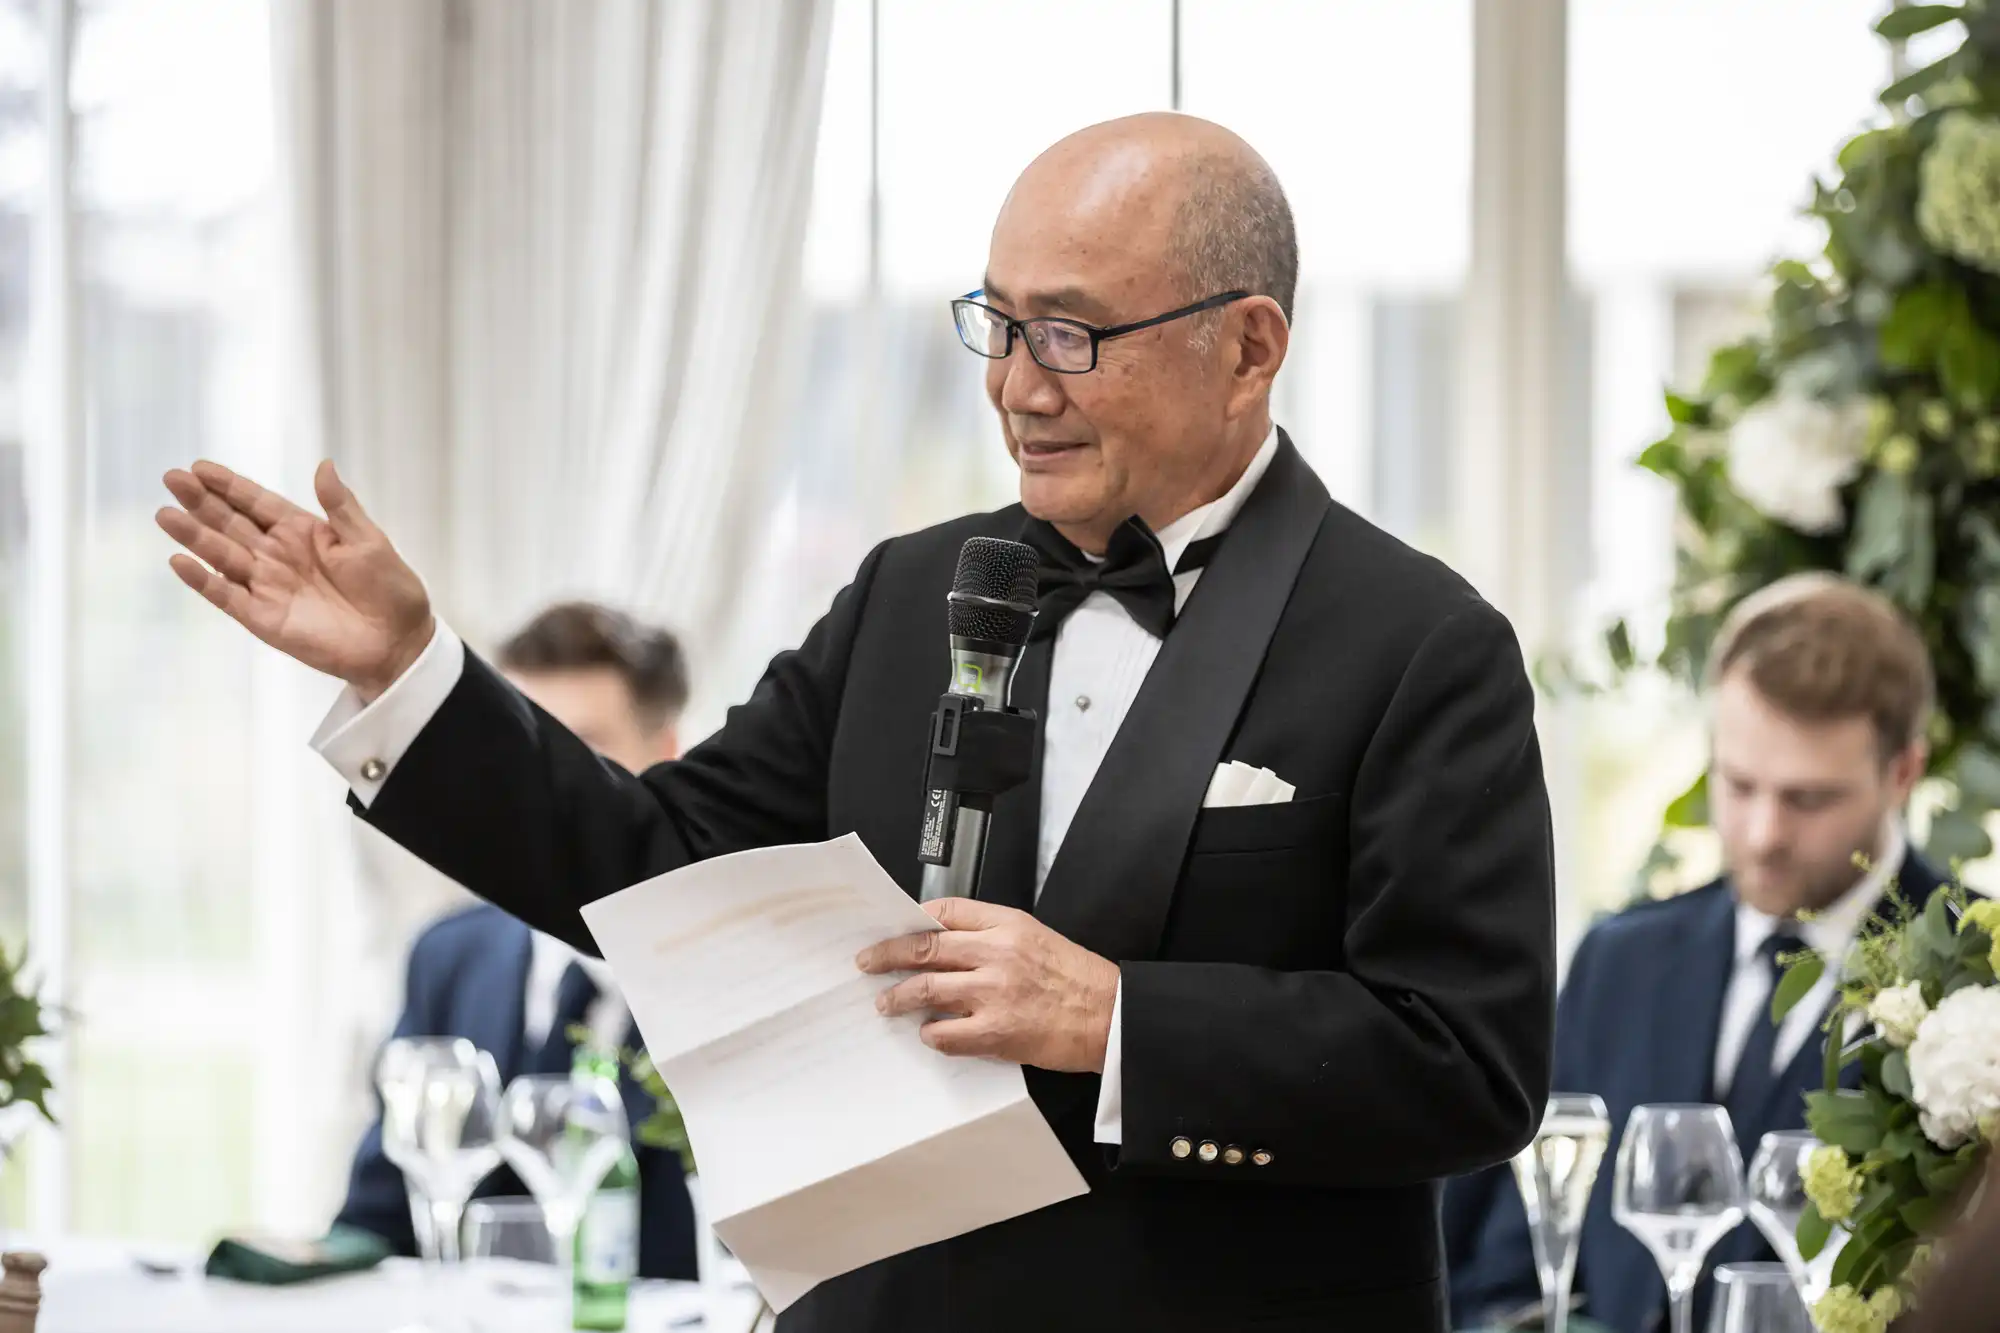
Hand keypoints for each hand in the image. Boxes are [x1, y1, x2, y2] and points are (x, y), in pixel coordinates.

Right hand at [156, 459, 432, 700]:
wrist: (398, 643)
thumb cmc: (390, 589)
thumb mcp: (368, 540)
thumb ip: (340, 506)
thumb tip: (324, 464)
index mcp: (302, 532)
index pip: (258, 503)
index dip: (229, 486)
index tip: (199, 467)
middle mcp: (278, 555)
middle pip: (231, 523)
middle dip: (202, 502)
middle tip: (172, 478)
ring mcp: (268, 586)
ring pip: (222, 555)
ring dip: (194, 536)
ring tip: (166, 513)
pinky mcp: (264, 618)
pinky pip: (227, 596)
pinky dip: (203, 580)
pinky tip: (180, 562)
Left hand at [856, 898, 1118, 1072]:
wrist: (1111, 1016)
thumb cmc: (1078, 980)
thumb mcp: (1037, 937)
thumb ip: (993, 935)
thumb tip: (946, 942)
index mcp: (1008, 925)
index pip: (946, 911)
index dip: (913, 920)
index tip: (896, 930)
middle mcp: (997, 954)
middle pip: (924, 946)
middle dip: (887, 954)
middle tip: (868, 962)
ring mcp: (994, 993)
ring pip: (925, 988)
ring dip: (898, 997)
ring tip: (886, 1003)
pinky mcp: (996, 1032)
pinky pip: (944, 1032)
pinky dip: (930, 1033)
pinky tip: (929, 1033)